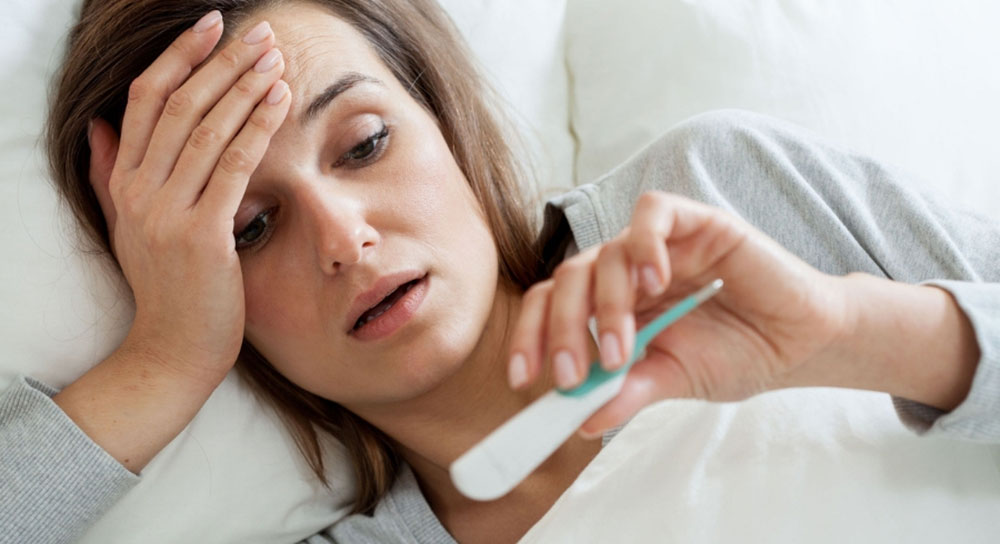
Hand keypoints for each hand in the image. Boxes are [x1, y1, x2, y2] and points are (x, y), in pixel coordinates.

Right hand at [87, 12, 290, 380]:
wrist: (173, 350)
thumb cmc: (165, 288)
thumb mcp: (128, 226)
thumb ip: (111, 174)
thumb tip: (100, 127)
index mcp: (125, 181)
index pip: (146, 99)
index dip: (180, 56)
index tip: (211, 26)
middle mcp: (140, 190)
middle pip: (180, 105)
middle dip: (222, 62)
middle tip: (260, 33)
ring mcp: (167, 213)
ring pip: (207, 130)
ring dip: (245, 88)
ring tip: (275, 57)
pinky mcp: (202, 236)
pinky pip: (233, 167)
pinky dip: (257, 128)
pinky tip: (280, 101)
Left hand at [507, 191, 850, 435]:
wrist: (803, 342)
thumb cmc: (738, 355)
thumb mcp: (675, 380)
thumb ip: (630, 392)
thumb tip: (582, 422)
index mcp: (611, 306)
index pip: (553, 307)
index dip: (530, 337)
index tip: (522, 380)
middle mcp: (626, 272)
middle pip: (569, 280)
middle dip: (562, 329)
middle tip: (572, 375)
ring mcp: (659, 245)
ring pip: (605, 252)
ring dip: (606, 306)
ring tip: (625, 351)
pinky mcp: (697, 222)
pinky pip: (654, 213)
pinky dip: (645, 244)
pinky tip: (658, 282)